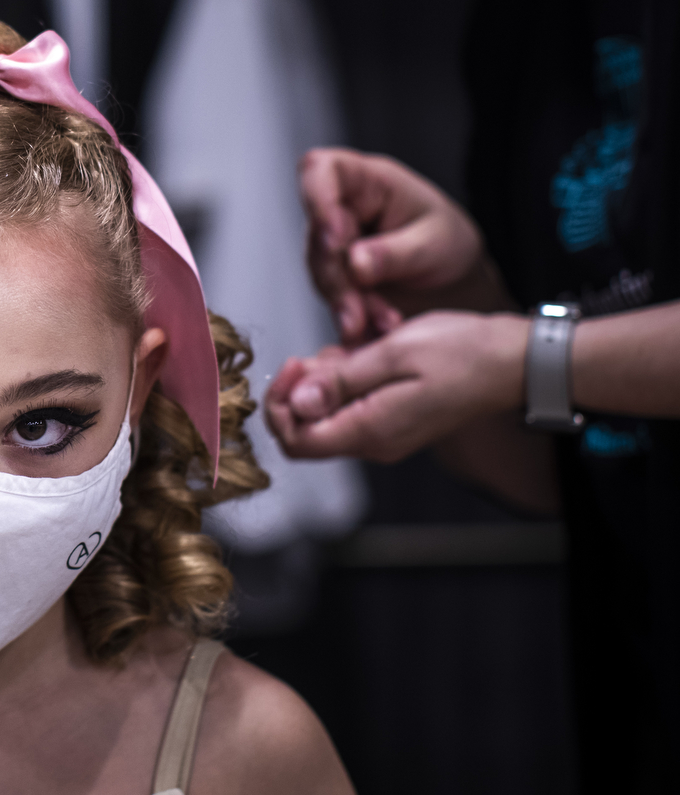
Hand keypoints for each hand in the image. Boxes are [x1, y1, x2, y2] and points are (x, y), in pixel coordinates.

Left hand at [265, 311, 526, 461]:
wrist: (513, 361)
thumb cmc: (462, 353)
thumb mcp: (391, 354)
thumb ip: (340, 381)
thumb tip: (295, 403)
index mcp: (370, 432)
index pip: (295, 442)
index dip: (280, 406)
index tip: (292, 366)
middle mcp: (374, 444)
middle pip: (307, 431)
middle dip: (300, 390)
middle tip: (319, 354)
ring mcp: (384, 436)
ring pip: (327, 417)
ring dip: (324, 383)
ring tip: (349, 351)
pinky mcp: (393, 422)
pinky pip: (351, 409)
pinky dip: (345, 383)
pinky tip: (363, 356)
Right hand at [299, 148, 508, 344]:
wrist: (450, 279)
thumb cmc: (447, 242)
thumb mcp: (435, 242)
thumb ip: (396, 253)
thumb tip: (355, 264)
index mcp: (367, 181)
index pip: (320, 170)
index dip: (317, 199)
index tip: (335, 239)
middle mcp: (341, 210)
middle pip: (318, 236)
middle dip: (338, 278)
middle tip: (360, 312)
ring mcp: (333, 245)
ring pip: (321, 274)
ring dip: (347, 304)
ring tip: (383, 324)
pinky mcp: (333, 277)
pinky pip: (332, 298)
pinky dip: (353, 317)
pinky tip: (377, 328)